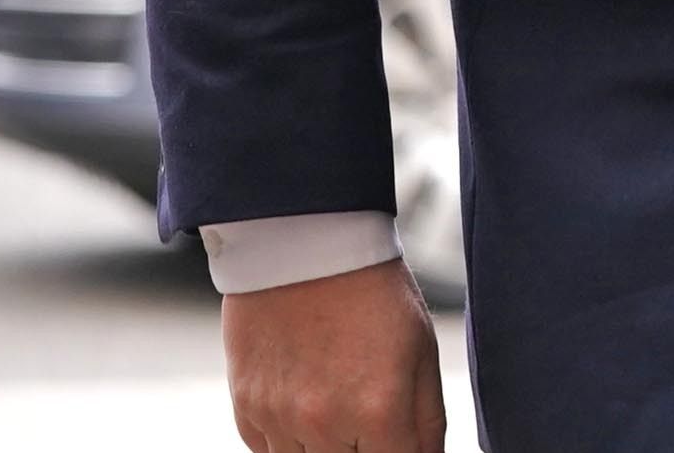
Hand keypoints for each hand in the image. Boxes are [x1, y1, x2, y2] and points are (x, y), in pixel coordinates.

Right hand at [223, 260, 446, 452]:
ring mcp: (280, 420)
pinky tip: (304, 398)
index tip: (395, 437)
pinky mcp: (247, 408)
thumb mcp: (421, 350)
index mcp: (379, 412)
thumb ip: (427, 422)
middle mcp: (325, 425)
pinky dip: (289, 439)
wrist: (301, 241)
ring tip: (336, 402)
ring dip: (326, 447)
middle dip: (365, 448)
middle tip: (367, 416)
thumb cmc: (370, 290)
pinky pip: (269, 451)